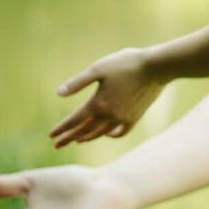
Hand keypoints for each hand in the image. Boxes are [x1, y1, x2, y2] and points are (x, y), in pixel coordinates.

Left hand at [49, 48, 166, 147]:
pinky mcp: (135, 117)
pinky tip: (106, 133)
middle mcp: (110, 115)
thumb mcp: (98, 69)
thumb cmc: (126, 64)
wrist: (157, 67)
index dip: (61, 128)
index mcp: (98, 104)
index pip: (75, 120)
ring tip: (78, 140)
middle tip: (57, 145)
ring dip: (87, 137)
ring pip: (101, 133)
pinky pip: (120, 132)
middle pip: (85, 131)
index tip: (51, 136)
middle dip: (69, 137)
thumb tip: (58, 93)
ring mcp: (124, 118)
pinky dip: (111, 135)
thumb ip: (77, 83)